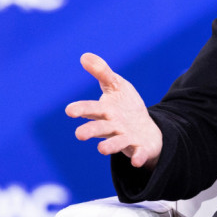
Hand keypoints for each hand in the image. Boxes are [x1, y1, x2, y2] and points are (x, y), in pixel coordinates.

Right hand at [65, 53, 162, 168]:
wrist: (146, 129)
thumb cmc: (126, 107)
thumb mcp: (117, 85)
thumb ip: (102, 72)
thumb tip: (84, 56)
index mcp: (105, 111)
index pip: (90, 109)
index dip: (80, 109)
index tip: (70, 110)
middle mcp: (113, 127)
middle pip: (100, 128)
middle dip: (90, 130)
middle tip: (79, 134)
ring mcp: (126, 138)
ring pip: (116, 143)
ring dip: (109, 146)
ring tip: (101, 149)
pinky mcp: (140, 148)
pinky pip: (139, 154)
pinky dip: (138, 157)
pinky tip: (137, 161)